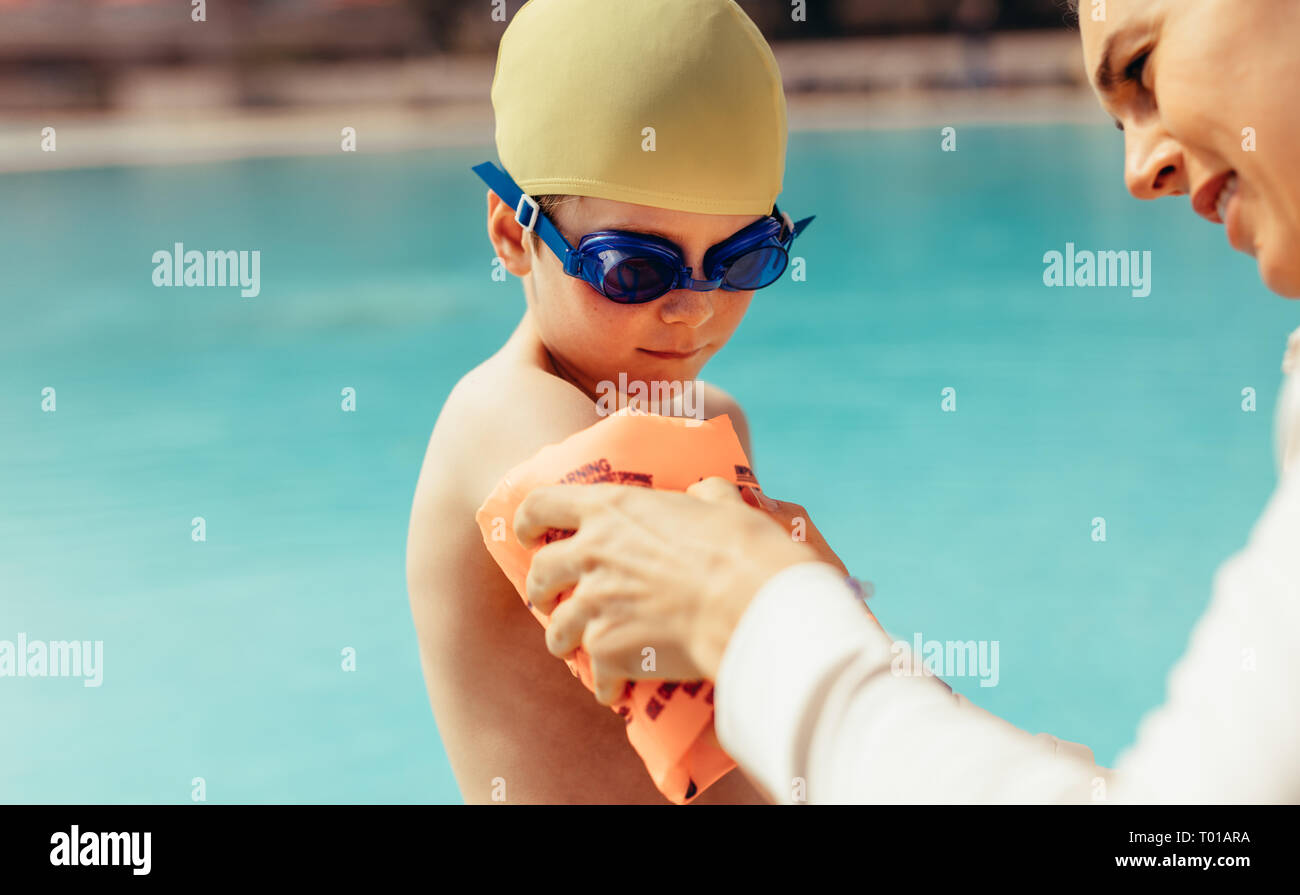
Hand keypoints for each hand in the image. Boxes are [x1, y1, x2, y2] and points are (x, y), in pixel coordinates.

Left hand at [513, 478, 828, 698]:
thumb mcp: (724, 505)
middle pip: (541, 573)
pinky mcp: (608, 650)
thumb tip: (706, 491)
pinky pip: (594, 674)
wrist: (749, 605)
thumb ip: (706, 494)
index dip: (527, 519)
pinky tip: (616, 689)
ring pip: (556, 630)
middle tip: (548, 597)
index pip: (542, 504)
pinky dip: (604, 683)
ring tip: (575, 649)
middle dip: (540, 589)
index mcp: (611, 510)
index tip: (526, 533)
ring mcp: (594, 604)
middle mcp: (591, 554)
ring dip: (563, 640)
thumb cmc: (741, 550)